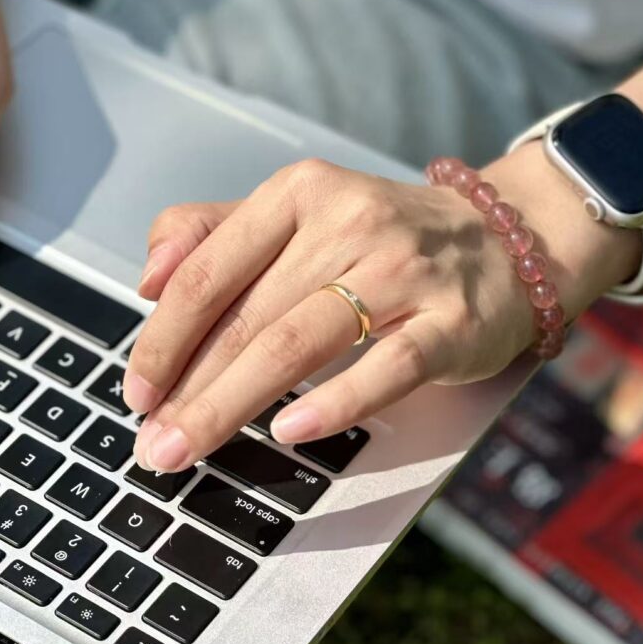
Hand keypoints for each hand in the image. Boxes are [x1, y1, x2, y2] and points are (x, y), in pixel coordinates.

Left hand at [124, 150, 640, 473]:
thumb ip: (216, 231)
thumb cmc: (383, 239)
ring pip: (301, 343)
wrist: (506, 239)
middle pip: (249, 318)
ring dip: (235, 404)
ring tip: (190, 449)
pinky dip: (336, 401)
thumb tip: (147, 277)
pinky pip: (386, 366)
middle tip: (152, 446)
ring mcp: (404, 271)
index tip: (136, 391)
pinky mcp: (451, 321)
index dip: (164, 336)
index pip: (211, 268)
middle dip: (189, 390)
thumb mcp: (298, 213)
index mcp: (300, 194)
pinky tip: (290, 432)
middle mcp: (349, 222)